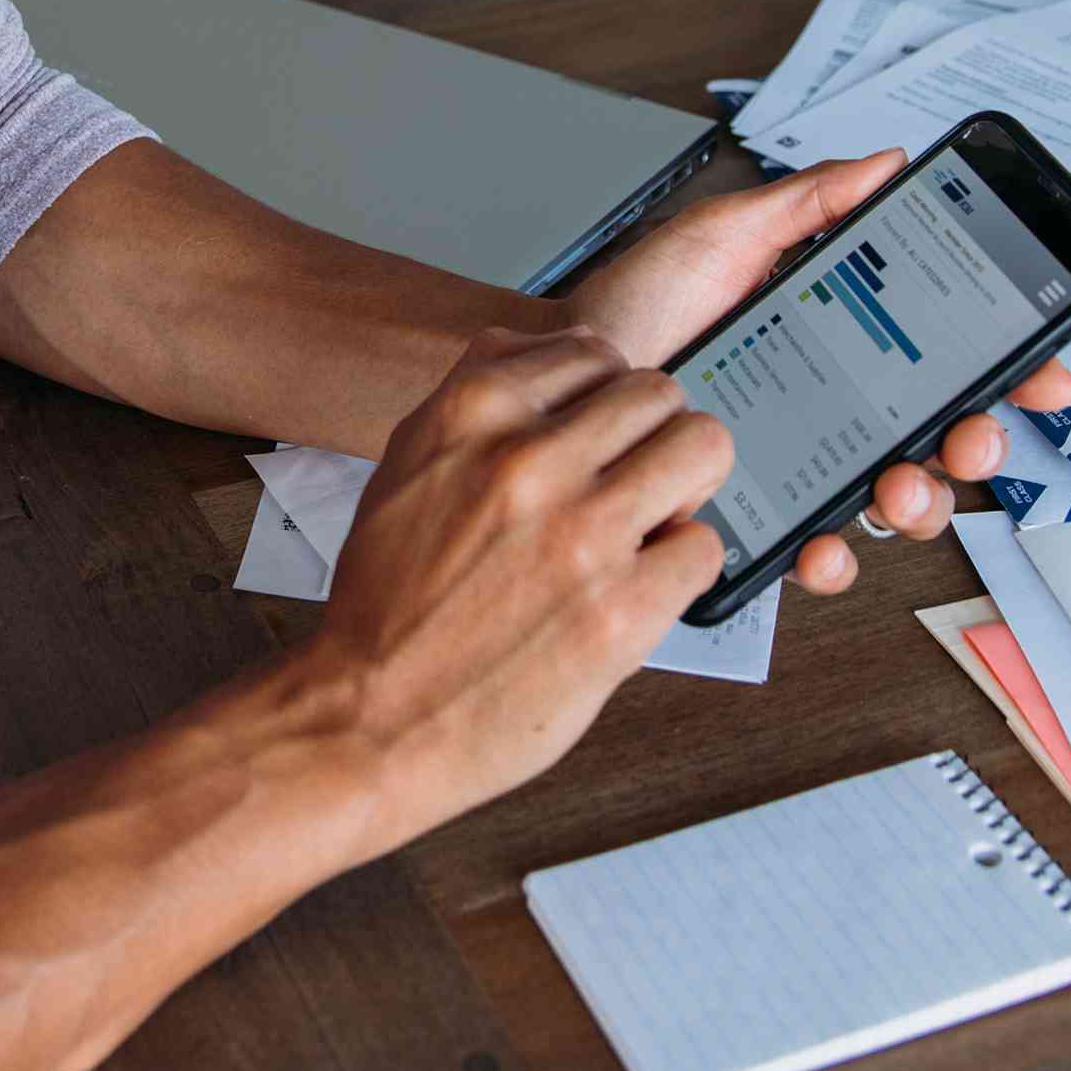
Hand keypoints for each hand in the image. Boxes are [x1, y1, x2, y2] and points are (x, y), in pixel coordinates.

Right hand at [297, 326, 732, 841]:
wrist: (367, 719)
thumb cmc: (387, 603)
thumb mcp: (406, 465)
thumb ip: (476, 403)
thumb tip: (554, 358)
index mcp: (472, 412)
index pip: (594, 351)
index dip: (605, 398)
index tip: (600, 437)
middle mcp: (529, 459)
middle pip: (660, 392)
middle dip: (653, 438)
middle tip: (635, 484)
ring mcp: (583, 533)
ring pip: (704, 448)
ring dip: (685, 488)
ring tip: (650, 527)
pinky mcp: (623, 610)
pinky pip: (703, 548)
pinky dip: (678, 570)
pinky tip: (636, 591)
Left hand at [559, 149, 1070, 593]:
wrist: (559, 377)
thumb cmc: (631, 307)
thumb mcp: (722, 236)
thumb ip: (808, 203)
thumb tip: (886, 164)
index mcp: (842, 339)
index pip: (947, 357)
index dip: (1008, 369)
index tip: (1043, 371)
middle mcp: (834, 408)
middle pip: (942, 438)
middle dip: (977, 442)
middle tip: (969, 434)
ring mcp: (801, 468)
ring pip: (895, 500)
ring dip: (920, 501)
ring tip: (898, 485)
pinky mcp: (756, 518)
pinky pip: (815, 551)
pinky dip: (832, 557)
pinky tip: (821, 542)